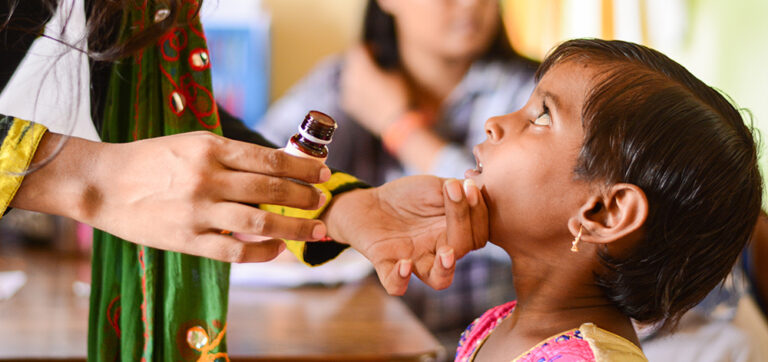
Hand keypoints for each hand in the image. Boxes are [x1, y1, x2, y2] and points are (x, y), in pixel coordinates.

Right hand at [13, 131, 331, 262]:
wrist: (104, 183)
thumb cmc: (152, 160)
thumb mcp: (192, 143)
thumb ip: (231, 154)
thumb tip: (276, 164)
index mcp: (211, 148)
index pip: (269, 159)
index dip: (302, 168)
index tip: (323, 173)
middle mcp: (208, 177)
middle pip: (271, 189)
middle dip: (305, 196)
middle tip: (323, 201)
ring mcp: (198, 210)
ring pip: (259, 221)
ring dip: (293, 227)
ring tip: (314, 229)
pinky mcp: (187, 239)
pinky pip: (234, 251)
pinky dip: (261, 252)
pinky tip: (276, 251)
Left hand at [322, 175, 487, 294]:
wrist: (370, 202)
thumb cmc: (408, 197)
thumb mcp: (435, 187)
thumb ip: (457, 190)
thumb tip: (475, 188)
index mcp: (454, 234)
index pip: (478, 232)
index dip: (479, 213)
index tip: (469, 187)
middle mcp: (439, 252)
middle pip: (462, 249)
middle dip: (463, 222)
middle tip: (454, 192)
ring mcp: (414, 261)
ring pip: (439, 280)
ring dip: (445, 269)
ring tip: (446, 254)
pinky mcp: (386, 265)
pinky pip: (395, 284)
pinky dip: (400, 279)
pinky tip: (404, 263)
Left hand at [340, 44, 409, 135]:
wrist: (399, 124)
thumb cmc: (401, 95)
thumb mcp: (397, 72)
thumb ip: (383, 61)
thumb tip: (379, 58)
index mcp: (362, 68)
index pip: (357, 49)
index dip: (367, 47)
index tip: (376, 50)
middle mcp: (350, 79)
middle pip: (352, 63)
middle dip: (361, 61)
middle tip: (375, 64)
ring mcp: (347, 94)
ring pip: (349, 77)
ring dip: (358, 75)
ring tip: (372, 79)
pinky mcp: (349, 106)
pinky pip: (349, 91)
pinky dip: (356, 89)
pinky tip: (369, 93)